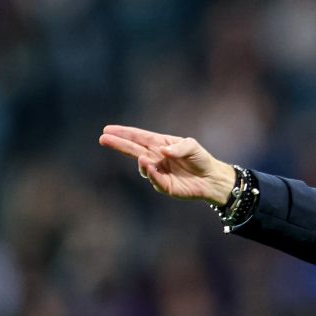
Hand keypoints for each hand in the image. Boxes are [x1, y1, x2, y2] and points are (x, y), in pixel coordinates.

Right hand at [98, 125, 237, 204]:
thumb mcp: (192, 146)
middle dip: (118, 144)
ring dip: (141, 162)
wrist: (212, 178)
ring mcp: (158, 172)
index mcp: (159, 144)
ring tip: (142, 158)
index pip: (138, 137)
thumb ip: (179, 147)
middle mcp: (155, 158)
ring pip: (143, 167)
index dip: (123, 133)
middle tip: (103, 139)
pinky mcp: (165, 186)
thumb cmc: (200, 159)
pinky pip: (156, 181)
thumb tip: (163, 151)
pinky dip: (152, 175)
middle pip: (133, 150)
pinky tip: (151, 168)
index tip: (108, 129)